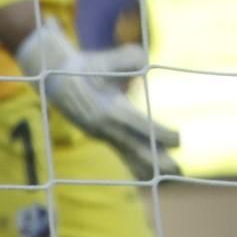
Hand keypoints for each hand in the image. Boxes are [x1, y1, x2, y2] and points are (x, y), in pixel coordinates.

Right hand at [15, 21, 180, 180]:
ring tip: (174, 174)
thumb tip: (144, 61)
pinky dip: (136, 164)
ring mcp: (103, 135)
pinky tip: (148, 176)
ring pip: (130, 153)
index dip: (158, 133)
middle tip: (178, 170)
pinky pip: (123, 153)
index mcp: (106, 111)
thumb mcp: (104, 60)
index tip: (179, 140)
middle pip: (135, 147)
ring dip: (150, 165)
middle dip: (157, 159)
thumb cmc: (86, 67)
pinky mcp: (103, 137)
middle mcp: (105, 127)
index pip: (138, 125)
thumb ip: (126, 59)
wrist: (57, 80)